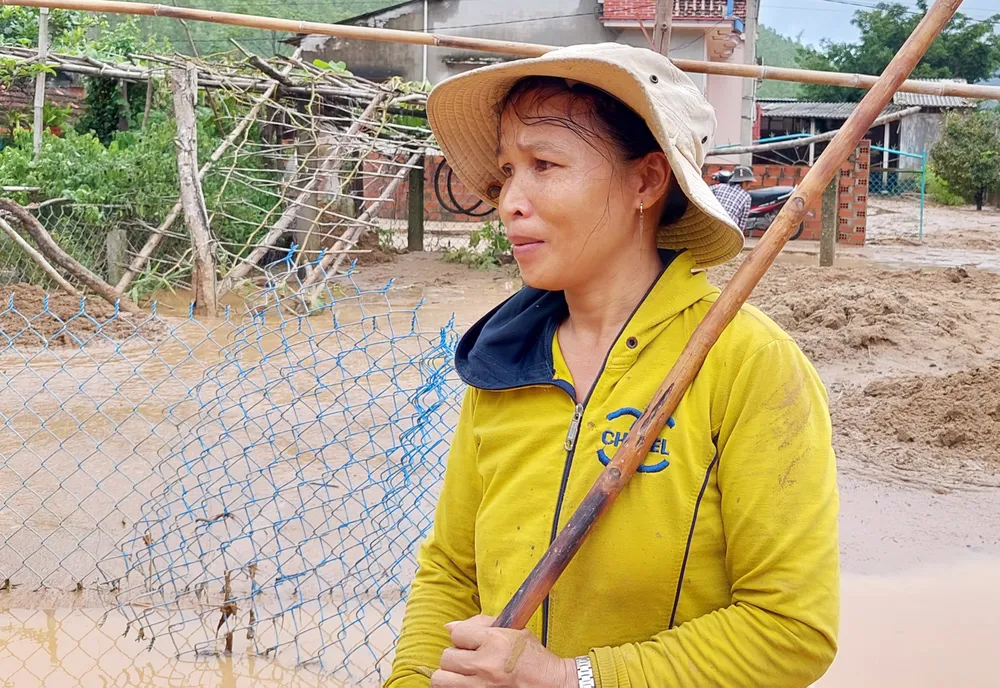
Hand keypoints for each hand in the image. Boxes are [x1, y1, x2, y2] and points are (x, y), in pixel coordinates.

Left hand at [430, 614, 577, 686]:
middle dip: (456, 658)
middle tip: (469, 661)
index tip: (470, 642)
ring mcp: (481, 687)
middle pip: (446, 657)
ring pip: (441, 679)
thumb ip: (482, 623)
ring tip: (465, 675)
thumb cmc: (536, 661)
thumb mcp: (516, 632)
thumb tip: (450, 627)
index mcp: (496, 641)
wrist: (553, 686)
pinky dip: (457, 687)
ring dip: (450, 676)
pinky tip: (469, 684)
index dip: (463, 637)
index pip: (456, 633)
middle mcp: (486, 665)